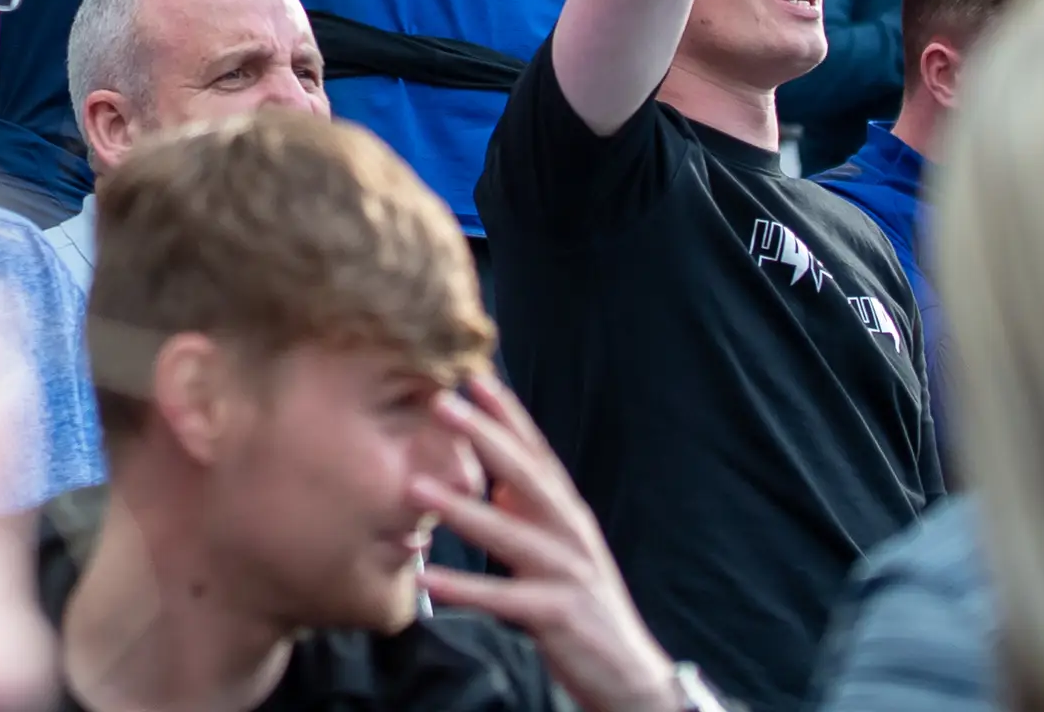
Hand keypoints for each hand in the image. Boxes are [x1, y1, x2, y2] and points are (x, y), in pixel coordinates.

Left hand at [415, 377, 682, 711]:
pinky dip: (463, 589)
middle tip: (440, 401)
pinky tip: (425, 578)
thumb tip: (491, 475)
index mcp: (566, 511)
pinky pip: (503, 600)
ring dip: (461, 509)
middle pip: (525, 475)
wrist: (628, 672)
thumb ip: (527, 511)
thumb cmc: (581, 602)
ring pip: (509, 535)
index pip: (535, 452)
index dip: (507, 412)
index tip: (473, 373)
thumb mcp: (557, 545)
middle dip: (483, 436)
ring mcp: (567, 572)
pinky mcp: (558, 615)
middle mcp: (570, 532)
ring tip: (415, 487)